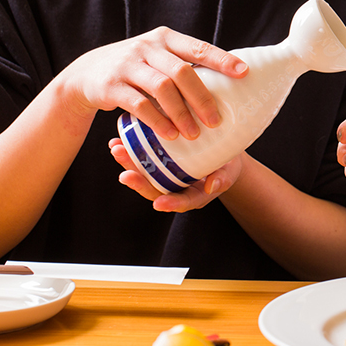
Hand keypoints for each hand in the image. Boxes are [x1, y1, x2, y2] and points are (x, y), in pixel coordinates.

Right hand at [56, 27, 247, 140]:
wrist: (87, 74)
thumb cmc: (137, 68)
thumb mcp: (158, 58)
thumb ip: (184, 66)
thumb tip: (229, 83)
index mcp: (166, 39)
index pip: (199, 47)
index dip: (222, 60)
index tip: (244, 73)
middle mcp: (147, 47)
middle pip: (182, 72)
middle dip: (202, 98)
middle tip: (217, 121)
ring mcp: (127, 64)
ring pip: (161, 88)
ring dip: (181, 113)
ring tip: (194, 134)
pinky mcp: (111, 85)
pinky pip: (138, 104)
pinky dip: (157, 121)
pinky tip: (170, 136)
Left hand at [109, 137, 243, 211]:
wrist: (224, 150)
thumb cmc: (227, 164)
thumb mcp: (229, 171)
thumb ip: (221, 179)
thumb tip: (212, 186)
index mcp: (194, 195)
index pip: (181, 202)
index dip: (171, 204)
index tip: (159, 204)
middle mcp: (175, 188)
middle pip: (155, 189)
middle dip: (139, 182)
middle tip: (126, 175)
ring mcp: (165, 175)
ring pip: (145, 174)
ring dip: (128, 163)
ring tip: (116, 150)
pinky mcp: (159, 161)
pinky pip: (143, 159)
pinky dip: (130, 151)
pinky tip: (117, 141)